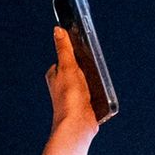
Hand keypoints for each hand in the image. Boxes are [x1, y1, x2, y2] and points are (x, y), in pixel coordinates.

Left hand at [45, 26, 98, 141]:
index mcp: (54, 76)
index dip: (74, 54)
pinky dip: (97, 92)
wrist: (77, 125)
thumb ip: (63, 48)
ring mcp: (73, 96)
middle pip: (78, 69)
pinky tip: (100, 93)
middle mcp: (62, 86)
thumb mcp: (67, 67)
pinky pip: (93, 93)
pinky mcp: (84, 105)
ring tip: (96, 82)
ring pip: (86, 81)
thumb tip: (57, 30)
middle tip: (92, 68)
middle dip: (86, 67)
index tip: (83, 51)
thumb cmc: (69, 98)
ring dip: (93, 80)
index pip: (65, 58)